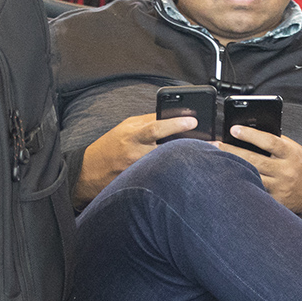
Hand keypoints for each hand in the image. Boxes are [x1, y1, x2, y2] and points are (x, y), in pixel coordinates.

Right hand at [74, 113, 197, 207]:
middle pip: (168, 148)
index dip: (175, 123)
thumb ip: (146, 122)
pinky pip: (162, 179)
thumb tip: (169, 115)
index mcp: (132, 135)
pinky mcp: (140, 185)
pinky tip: (190, 177)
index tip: (193, 120)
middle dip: (191, 146)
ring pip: (168, 166)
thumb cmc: (109, 147)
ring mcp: (139, 171)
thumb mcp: (125, 128)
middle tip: (213, 145)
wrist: (88, 174)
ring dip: (187, 163)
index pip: (155, 126)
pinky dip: (176, 176)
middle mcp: (135, 153)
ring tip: (206, 160)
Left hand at [218, 127, 301, 216]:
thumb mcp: (295, 150)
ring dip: (231, 169)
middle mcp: (285, 171)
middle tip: (214, 145)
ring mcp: (279, 188)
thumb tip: (250, 133)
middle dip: (231, 151)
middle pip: (254, 160)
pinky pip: (255, 191)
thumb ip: (276, 142)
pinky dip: (241, 184)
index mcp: (291, 154)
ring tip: (214, 162)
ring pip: (251, 177)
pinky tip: (226, 181)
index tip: (233, 129)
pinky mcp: (275, 201)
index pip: (269, 141)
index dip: (250, 135)